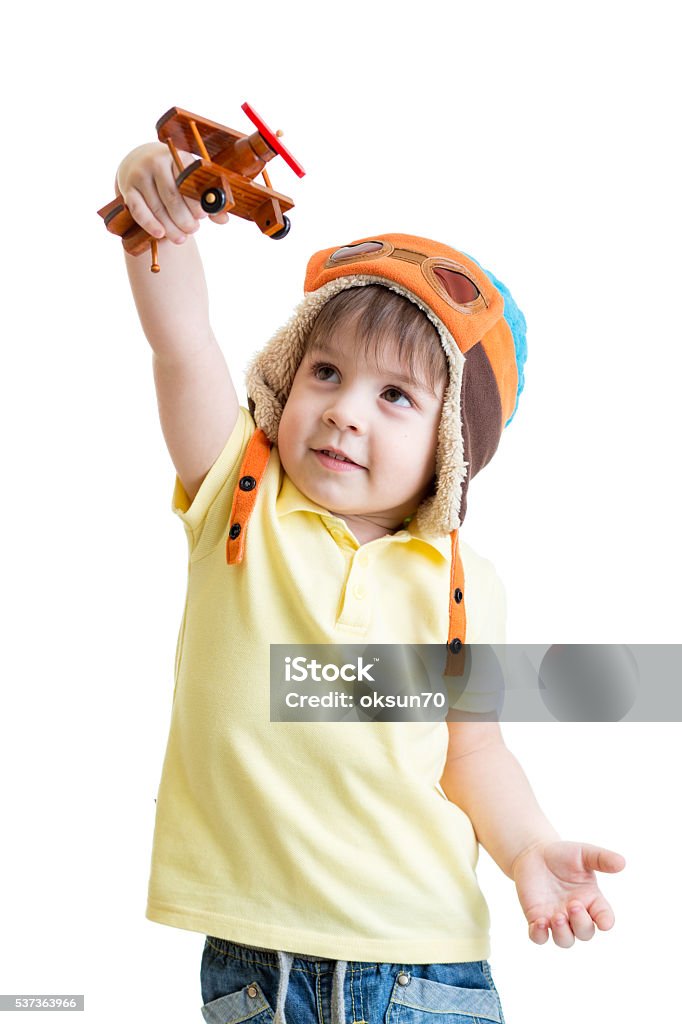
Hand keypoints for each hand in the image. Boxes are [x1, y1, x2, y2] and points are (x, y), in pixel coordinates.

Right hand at [114, 142, 229, 244]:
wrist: (140, 162)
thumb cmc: (173, 177)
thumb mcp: (189, 180)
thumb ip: (207, 198)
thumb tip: (224, 219)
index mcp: (177, 156)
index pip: (188, 180)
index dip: (196, 201)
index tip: (203, 215)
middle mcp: (157, 162)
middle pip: (172, 196)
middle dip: (184, 218)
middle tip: (193, 229)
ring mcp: (140, 175)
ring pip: (157, 206)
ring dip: (171, 226)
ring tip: (181, 238)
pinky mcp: (129, 189)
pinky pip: (139, 210)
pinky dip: (150, 224)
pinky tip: (160, 234)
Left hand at [512, 840, 625, 946]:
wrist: (534, 853)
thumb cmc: (562, 854)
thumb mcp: (583, 853)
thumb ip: (601, 858)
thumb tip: (622, 863)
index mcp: (592, 900)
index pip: (604, 917)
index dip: (606, 922)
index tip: (604, 922)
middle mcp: (576, 914)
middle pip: (585, 933)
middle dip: (581, 923)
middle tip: (573, 904)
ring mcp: (557, 918)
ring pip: (565, 940)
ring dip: (563, 933)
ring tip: (557, 917)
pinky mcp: (537, 919)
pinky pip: (539, 937)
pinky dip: (539, 935)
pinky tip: (540, 923)